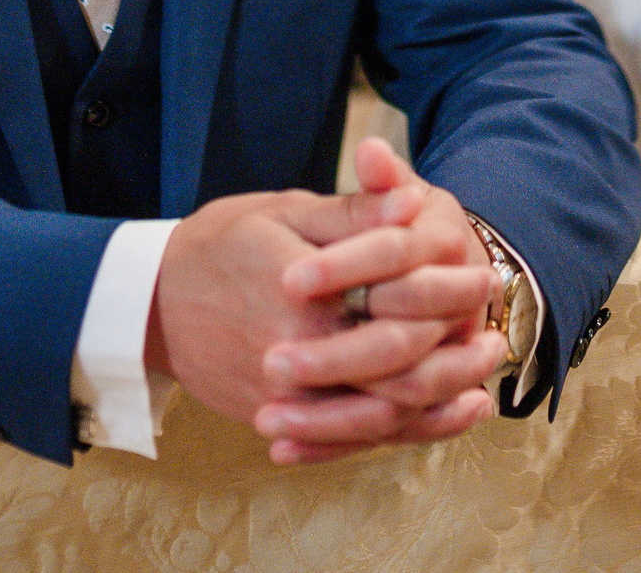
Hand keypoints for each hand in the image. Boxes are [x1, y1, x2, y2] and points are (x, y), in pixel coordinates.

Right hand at [147, 162, 501, 464]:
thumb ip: (353, 215)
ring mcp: (285, 400)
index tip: (487, 275)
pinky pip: (347, 439)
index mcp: (305, 302)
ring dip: (436, 406)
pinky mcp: (277, 420)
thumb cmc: (219, 244)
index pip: (399, 306)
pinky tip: (429, 417)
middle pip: (399, 373)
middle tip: (494, 340)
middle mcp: (297, 361)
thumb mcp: (285, 214)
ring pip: (379, 417)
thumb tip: (413, 202)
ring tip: (478, 387)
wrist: (146, 302)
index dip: (451, 292)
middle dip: (454, 357)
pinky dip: (396, 433)